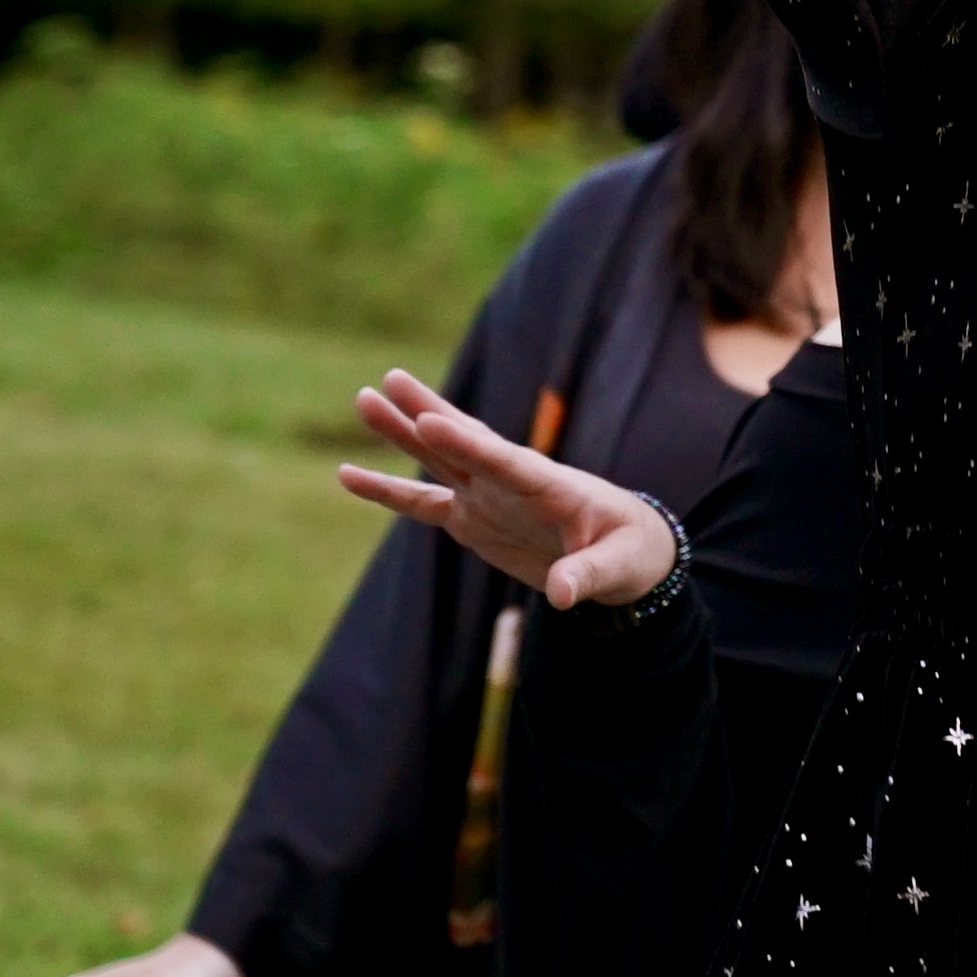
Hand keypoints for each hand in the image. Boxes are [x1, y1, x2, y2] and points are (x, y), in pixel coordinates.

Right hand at [336, 369, 675, 608]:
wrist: (625, 554)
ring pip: (437, 459)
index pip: (504, 459)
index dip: (467, 442)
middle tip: (389, 380)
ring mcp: (487, 497)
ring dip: (402, 432)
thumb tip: (562, 596)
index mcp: (549, 484)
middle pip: (464, 441)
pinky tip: (346, 474)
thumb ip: (586, 575)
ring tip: (364, 399)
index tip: (431, 419)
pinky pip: (420, 504)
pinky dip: (386, 491)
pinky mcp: (471, 518)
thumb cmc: (630, 551)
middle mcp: (511, 482)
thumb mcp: (618, 566)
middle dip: (428, 411)